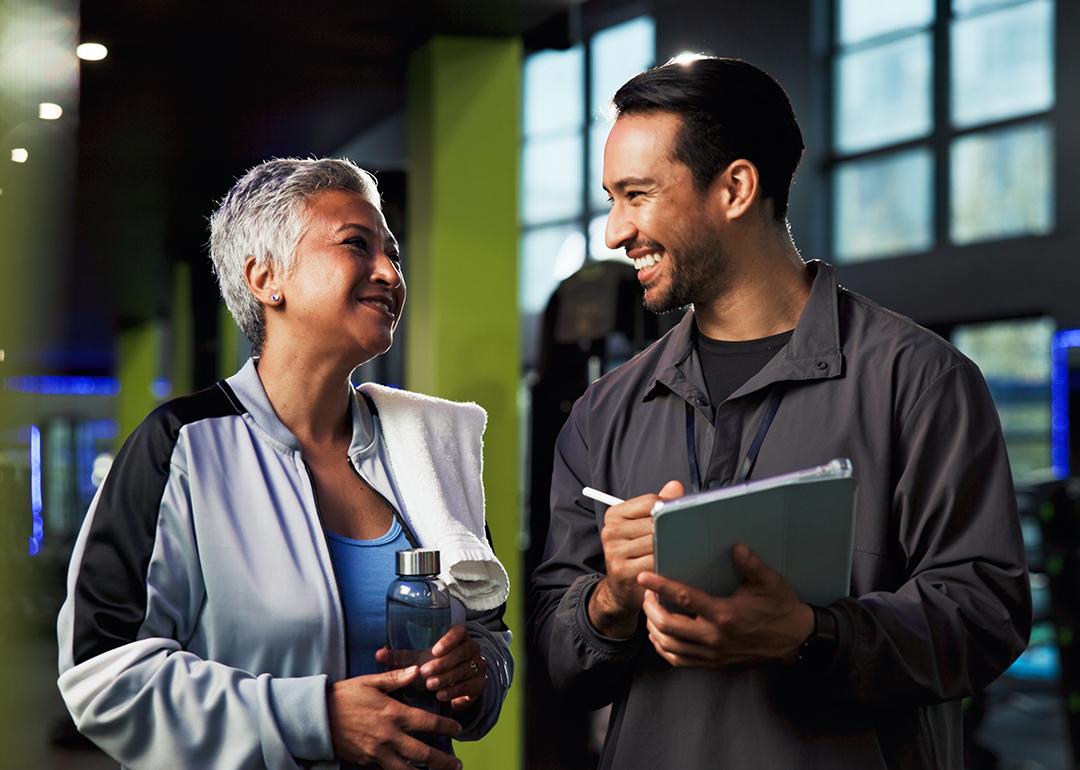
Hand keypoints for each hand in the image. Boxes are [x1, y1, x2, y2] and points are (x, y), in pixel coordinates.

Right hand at [327, 665, 462, 769]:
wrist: (316, 718)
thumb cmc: (343, 697)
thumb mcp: (369, 682)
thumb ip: (396, 678)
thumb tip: (418, 670)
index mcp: (393, 713)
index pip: (427, 722)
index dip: (446, 726)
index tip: (458, 728)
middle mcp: (389, 736)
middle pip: (423, 754)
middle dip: (443, 761)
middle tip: (457, 765)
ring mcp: (378, 753)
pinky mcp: (367, 762)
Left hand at [376, 625, 486, 711]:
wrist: (454, 685)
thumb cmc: (433, 665)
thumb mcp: (418, 659)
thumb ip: (400, 657)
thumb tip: (378, 654)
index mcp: (458, 637)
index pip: (459, 632)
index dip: (449, 640)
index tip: (434, 650)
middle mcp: (472, 649)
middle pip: (462, 652)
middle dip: (443, 664)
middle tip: (425, 674)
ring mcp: (478, 666)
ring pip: (466, 670)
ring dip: (448, 678)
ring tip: (431, 686)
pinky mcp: (479, 684)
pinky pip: (470, 686)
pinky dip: (455, 692)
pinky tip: (441, 696)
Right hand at [589, 480, 682, 636]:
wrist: (621, 588)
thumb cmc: (636, 553)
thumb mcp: (642, 526)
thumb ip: (658, 506)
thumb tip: (675, 486)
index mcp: (614, 515)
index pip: (650, 501)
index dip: (669, 508)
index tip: (680, 516)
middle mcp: (610, 531)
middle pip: (654, 522)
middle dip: (674, 529)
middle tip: (692, 533)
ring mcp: (614, 551)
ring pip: (656, 542)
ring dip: (674, 547)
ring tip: (686, 549)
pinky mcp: (621, 571)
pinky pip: (654, 561)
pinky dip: (668, 563)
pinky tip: (676, 564)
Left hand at [637, 543, 813, 667]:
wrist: (794, 640)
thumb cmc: (781, 609)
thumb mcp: (771, 583)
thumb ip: (752, 565)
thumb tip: (736, 547)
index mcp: (725, 615)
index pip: (684, 599)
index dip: (661, 586)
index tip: (645, 577)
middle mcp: (714, 637)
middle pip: (668, 626)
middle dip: (650, 609)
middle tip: (647, 594)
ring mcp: (712, 654)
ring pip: (669, 646)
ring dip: (653, 629)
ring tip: (651, 611)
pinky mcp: (713, 663)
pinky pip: (679, 660)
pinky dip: (664, 648)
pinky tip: (660, 635)